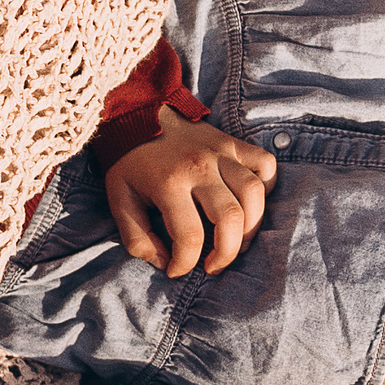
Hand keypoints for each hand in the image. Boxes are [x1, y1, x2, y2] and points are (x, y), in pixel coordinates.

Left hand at [104, 107, 278, 277]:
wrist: (137, 114)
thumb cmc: (128, 162)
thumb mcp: (119, 201)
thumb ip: (136, 238)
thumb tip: (164, 262)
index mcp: (168, 184)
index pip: (189, 236)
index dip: (185, 263)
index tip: (177, 271)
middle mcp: (200, 168)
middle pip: (231, 218)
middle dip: (227, 253)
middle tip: (213, 265)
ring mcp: (221, 152)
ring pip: (254, 194)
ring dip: (250, 226)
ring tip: (235, 242)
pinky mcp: (233, 143)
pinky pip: (265, 165)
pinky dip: (265, 188)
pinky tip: (248, 205)